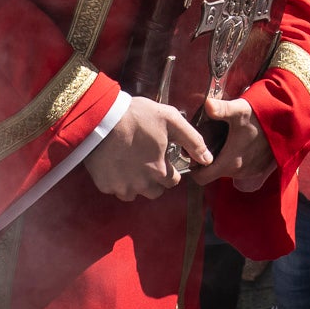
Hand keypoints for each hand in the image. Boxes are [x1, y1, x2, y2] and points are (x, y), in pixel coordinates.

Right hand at [84, 97, 211, 201]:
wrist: (101, 116)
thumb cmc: (138, 115)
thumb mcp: (171, 120)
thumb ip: (192, 141)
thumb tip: (208, 159)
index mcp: (159, 171)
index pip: (173, 181)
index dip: (170, 169)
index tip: (162, 157)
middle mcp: (141, 184)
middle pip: (155, 191)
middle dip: (154, 179)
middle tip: (146, 159)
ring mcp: (121, 186)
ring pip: (134, 193)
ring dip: (136, 182)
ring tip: (130, 161)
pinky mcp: (104, 185)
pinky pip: (115, 189)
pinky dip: (117, 180)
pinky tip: (116, 163)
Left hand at [191, 96, 275, 192]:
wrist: (288, 121)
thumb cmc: (261, 116)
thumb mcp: (240, 110)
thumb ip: (222, 109)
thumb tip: (207, 104)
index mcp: (229, 162)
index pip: (202, 178)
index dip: (195, 169)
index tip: (195, 154)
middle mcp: (239, 172)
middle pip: (216, 173)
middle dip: (210, 161)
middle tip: (211, 142)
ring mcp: (251, 173)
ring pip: (230, 172)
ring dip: (225, 161)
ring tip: (227, 142)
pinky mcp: (262, 171)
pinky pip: (244, 174)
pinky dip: (239, 165)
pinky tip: (241, 149)